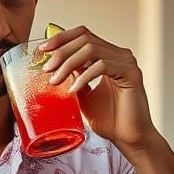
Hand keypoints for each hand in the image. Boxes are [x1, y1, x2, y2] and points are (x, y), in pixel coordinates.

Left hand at [39, 25, 159, 156]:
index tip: (43, 50)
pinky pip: (102, 66)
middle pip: (85, 38)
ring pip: (91, 49)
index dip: (61, 38)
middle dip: (61, 52)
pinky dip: (84, 76)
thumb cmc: (110, 120)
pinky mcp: (131, 73)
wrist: (128, 139)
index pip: (83, 35)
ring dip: (68, 63)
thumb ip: (74, 78)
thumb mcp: (84, 96)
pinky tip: (73, 90)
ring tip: (56, 80)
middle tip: (47, 69)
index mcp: (108, 56)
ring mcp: (126, 62)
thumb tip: (55, 66)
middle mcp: (119, 55)